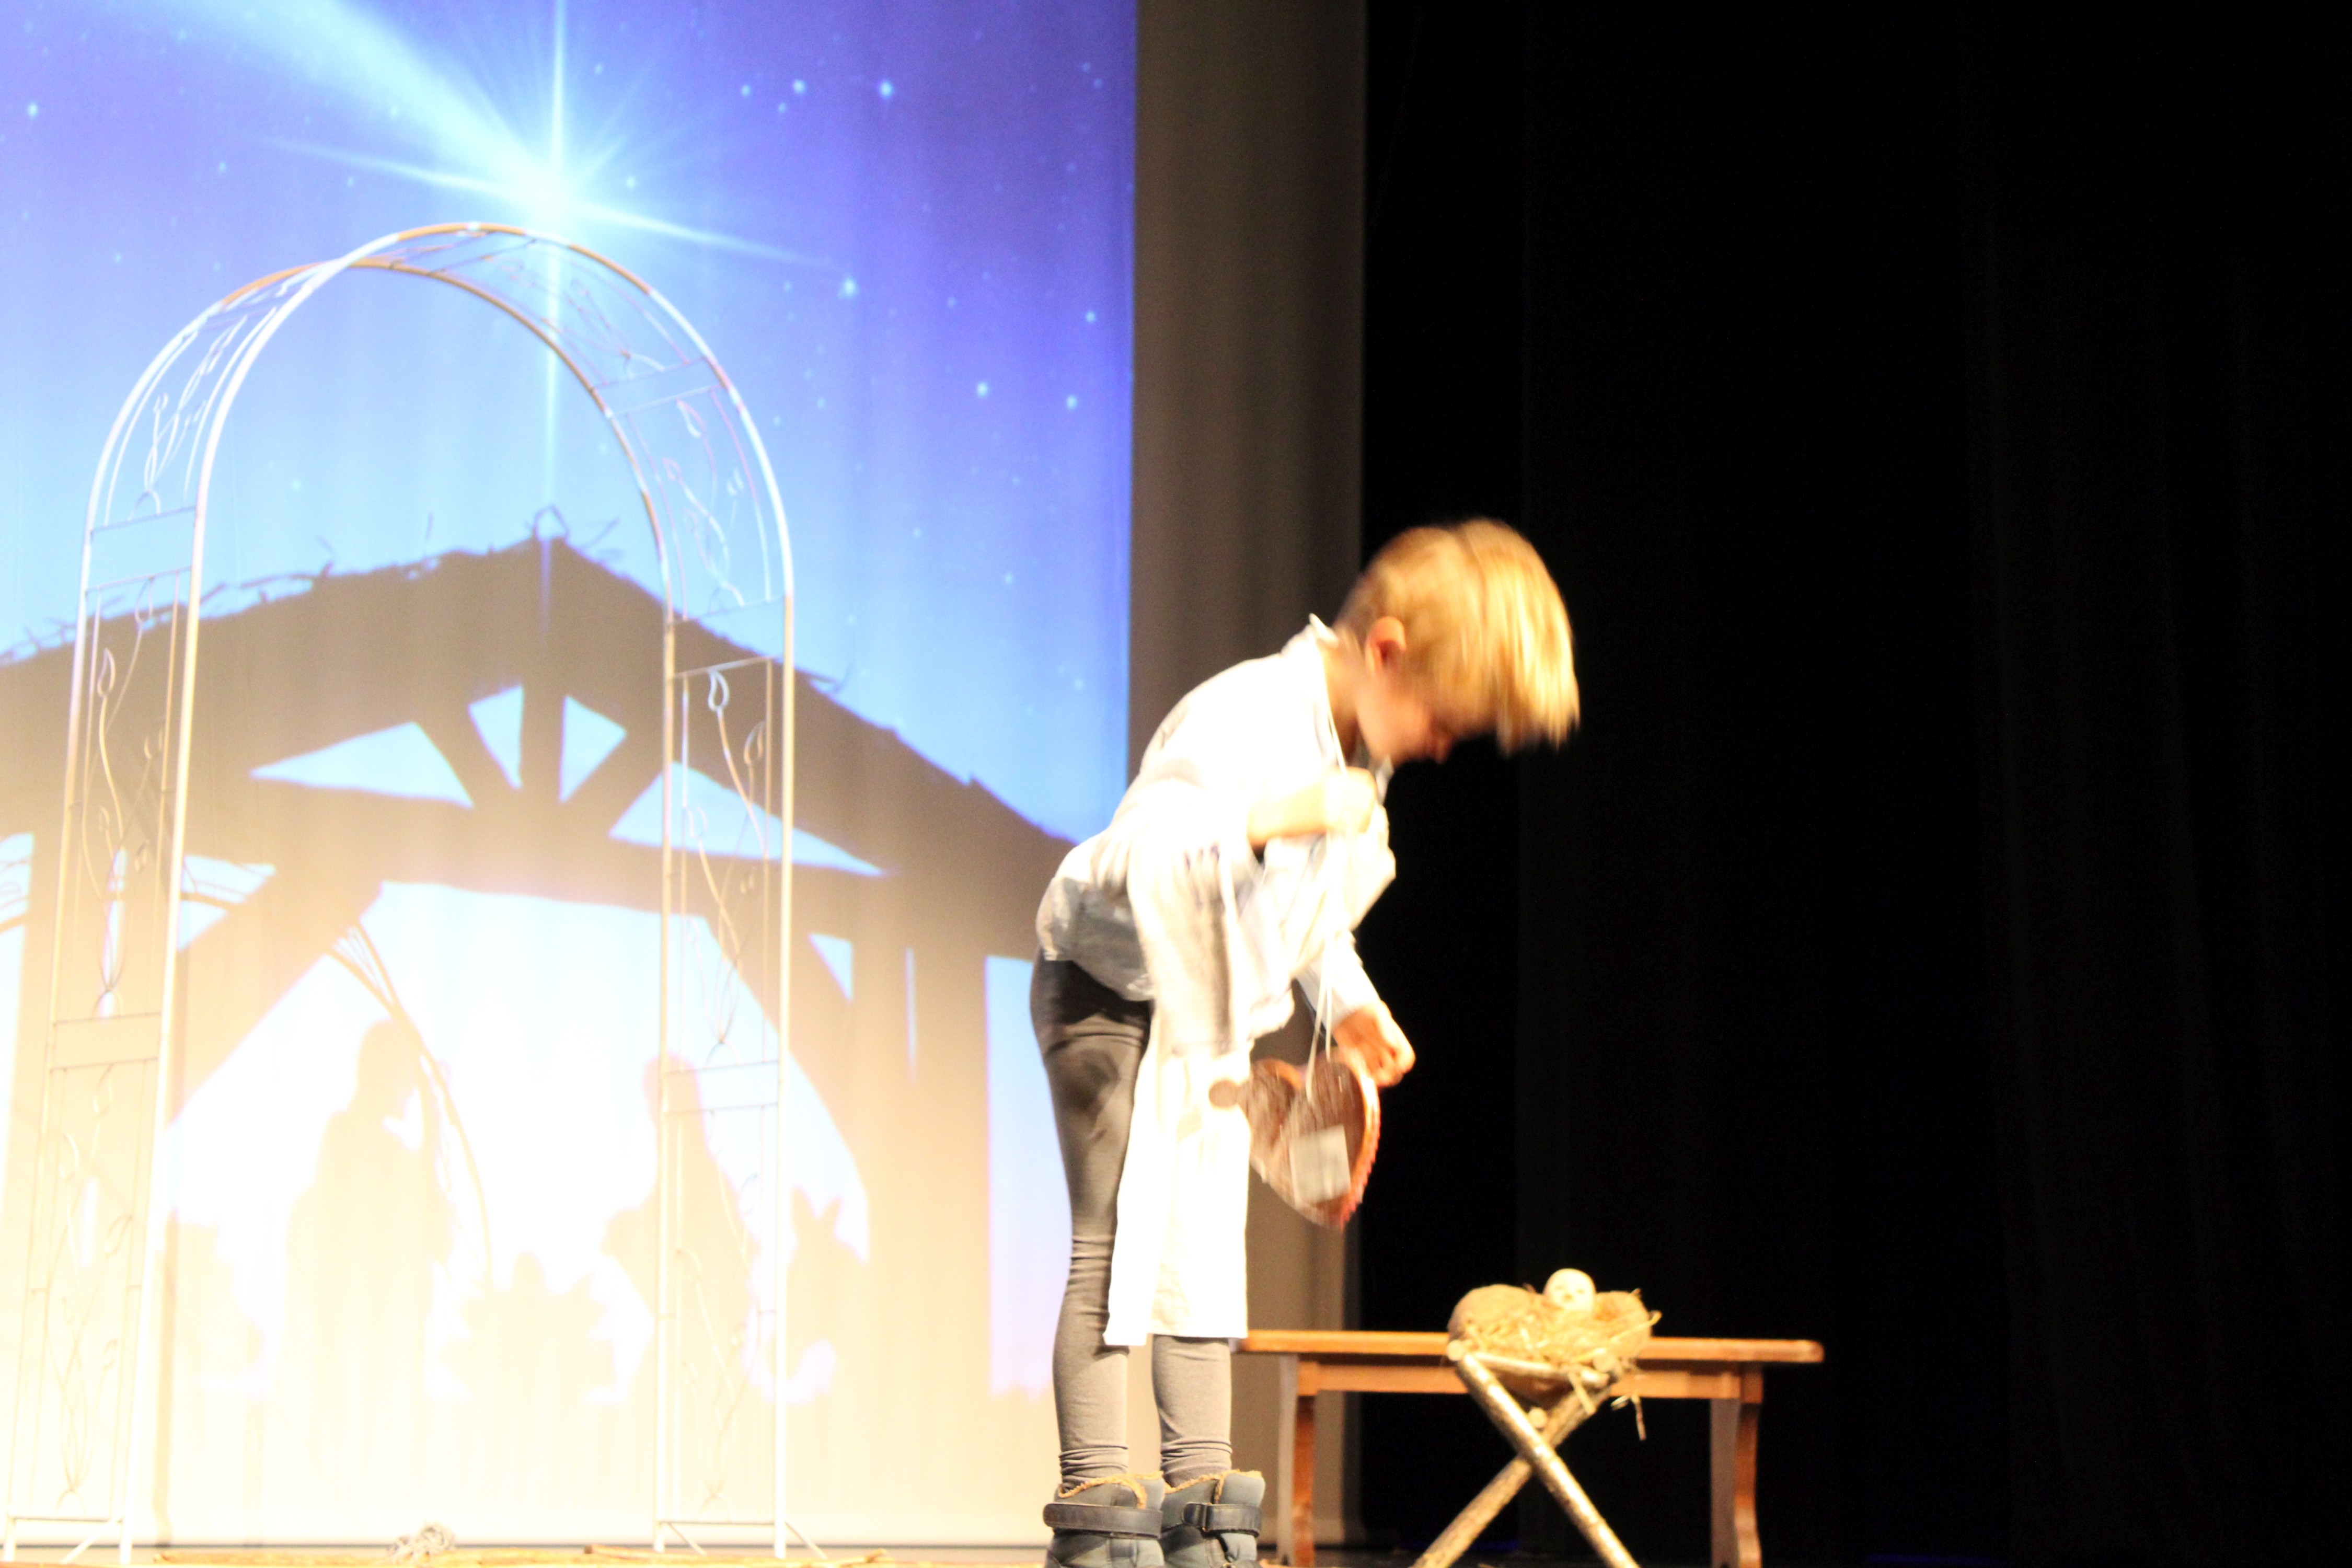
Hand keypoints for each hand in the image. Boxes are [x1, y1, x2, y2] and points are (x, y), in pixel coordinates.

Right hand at [1247, 767, 1377, 847]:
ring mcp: (1330, 802)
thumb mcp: (1320, 786)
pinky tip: (1352, 831)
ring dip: (1365, 820)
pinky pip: (1352, 824)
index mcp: (1332, 777)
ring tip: (1359, 826)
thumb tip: (1365, 795)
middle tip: (1364, 816)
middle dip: (1370, 808)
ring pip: (1363, 811)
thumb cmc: (1298, 803)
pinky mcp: (1326, 818)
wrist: (1277, 815)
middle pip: (1368, 796)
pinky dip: (1356, 829)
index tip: (1369, 801)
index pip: (1366, 780)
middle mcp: (1333, 787)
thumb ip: (1340, 787)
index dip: (1372, 791)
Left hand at [1333, 1001, 1414, 1086]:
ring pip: (1381, 1073)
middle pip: (1394, 1069)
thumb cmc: (1366, 1009)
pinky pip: (1365, 1072)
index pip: (1406, 1055)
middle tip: (1381, 1078)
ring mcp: (1373, 1055)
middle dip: (1390, 1075)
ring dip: (1378, 1079)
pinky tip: (1361, 1078)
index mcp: (1394, 1039)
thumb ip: (1385, 1028)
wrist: (1347, 1010)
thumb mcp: (1377, 1014)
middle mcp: (1386, 1050)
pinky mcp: (1359, 1058)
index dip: (1404, 1063)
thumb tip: (1392, 1045)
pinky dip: (1365, 1077)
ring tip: (1372, 1079)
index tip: (1399, 1067)